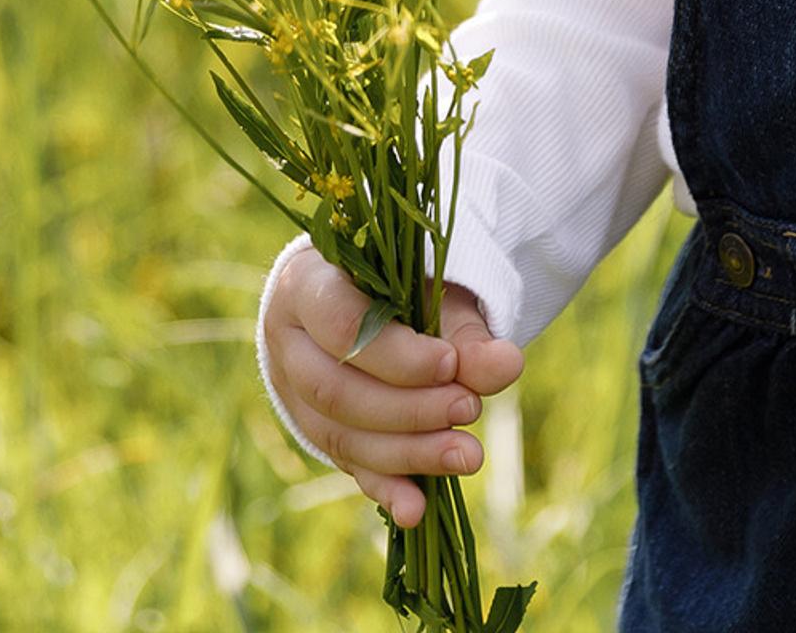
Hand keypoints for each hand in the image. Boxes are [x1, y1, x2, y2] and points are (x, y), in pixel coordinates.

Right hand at [263, 252, 524, 527]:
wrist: (361, 299)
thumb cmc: (397, 285)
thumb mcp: (430, 291)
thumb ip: (464, 329)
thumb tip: (508, 366)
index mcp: (306, 286)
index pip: (340, 325)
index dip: (397, 355)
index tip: (450, 364)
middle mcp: (287, 343)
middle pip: (336, 390)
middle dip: (409, 408)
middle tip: (469, 407)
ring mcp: (292, 395)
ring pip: (340, 435)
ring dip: (408, 451)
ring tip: (467, 454)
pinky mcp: (314, 435)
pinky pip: (348, 467)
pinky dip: (386, 489)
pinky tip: (417, 510)